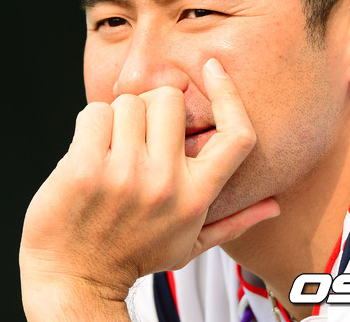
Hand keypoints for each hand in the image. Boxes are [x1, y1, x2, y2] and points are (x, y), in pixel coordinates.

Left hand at [20, 58, 278, 318]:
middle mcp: (165, 184)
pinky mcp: (85, 169)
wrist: (74, 280)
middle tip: (140, 130)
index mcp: (196, 197)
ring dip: (119, 117)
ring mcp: (125, 176)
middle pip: (169, 99)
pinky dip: (92, 124)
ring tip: (113, 148)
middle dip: (152, 104)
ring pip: (129, 102)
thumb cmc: (133, 254)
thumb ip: (236, 221)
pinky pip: (96, 112)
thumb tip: (275, 208)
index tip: (213, 68)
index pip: (236, 135)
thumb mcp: (191, 244)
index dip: (229, 94)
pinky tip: (89, 151)